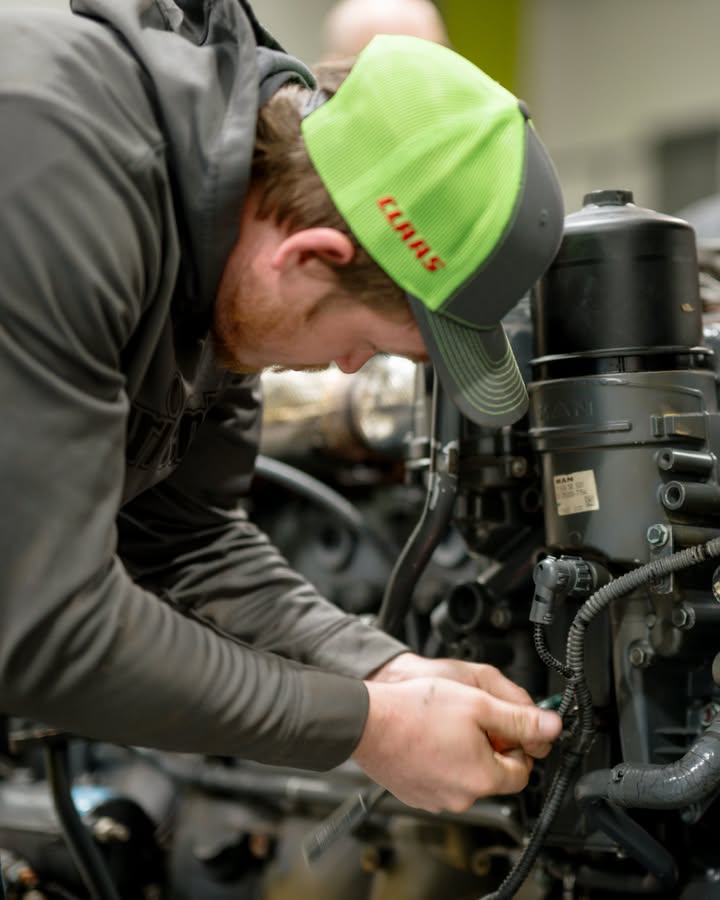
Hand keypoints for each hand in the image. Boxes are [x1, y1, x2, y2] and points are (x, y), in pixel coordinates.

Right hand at [352, 675, 561, 812]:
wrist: (366, 721)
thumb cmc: (415, 710)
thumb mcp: (477, 703)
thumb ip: (519, 718)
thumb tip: (551, 727)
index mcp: (483, 777)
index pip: (523, 770)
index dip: (518, 742)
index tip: (504, 724)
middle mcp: (462, 796)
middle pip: (494, 774)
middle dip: (490, 746)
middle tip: (471, 718)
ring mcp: (436, 799)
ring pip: (466, 776)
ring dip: (464, 752)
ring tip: (445, 724)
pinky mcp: (416, 795)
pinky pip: (441, 779)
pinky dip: (441, 760)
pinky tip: (428, 737)